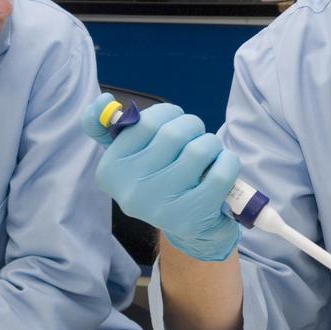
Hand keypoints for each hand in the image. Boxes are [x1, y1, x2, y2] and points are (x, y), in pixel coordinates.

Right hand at [80, 94, 240, 261]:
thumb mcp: (129, 156)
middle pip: (174, 133)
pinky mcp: (192, 217)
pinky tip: (221, 165)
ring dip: (211, 143)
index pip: (145, 121)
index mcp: (111, 171)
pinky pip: (220, 172)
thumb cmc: (159, 180)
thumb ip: (106, 126)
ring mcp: (161, 208)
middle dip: (192, 126)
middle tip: (195, 135)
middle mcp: (131, 192)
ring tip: (209, 151)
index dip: (168, 113)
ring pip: (199, 150)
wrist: (189, 227)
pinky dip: (228, 161)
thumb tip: (102, 101)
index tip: (174, 119)